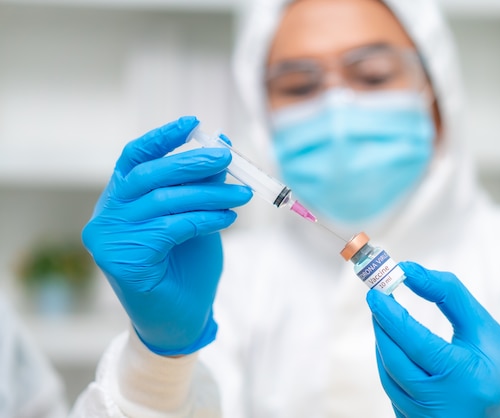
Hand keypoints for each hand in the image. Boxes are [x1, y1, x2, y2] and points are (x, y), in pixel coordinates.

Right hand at [82, 116, 251, 355]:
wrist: (180, 321)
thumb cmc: (186, 268)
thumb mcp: (197, 216)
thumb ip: (202, 184)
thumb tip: (220, 142)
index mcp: (120, 199)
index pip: (134, 158)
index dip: (162, 138)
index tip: (193, 124)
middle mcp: (107, 215)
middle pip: (150, 175)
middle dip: (192, 163)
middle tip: (227, 158)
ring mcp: (109, 238)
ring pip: (164, 201)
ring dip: (210, 194)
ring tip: (243, 194)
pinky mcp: (123, 260)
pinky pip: (171, 227)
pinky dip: (204, 218)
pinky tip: (228, 217)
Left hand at [366, 261, 499, 417]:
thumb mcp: (482, 324)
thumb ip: (446, 293)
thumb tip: (408, 270)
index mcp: (468, 381)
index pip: (418, 344)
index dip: (392, 316)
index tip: (376, 292)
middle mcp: (447, 409)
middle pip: (396, 363)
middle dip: (382, 327)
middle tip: (377, 300)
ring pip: (390, 379)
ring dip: (384, 346)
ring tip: (386, 320)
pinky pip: (395, 394)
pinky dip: (391, 368)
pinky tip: (396, 349)